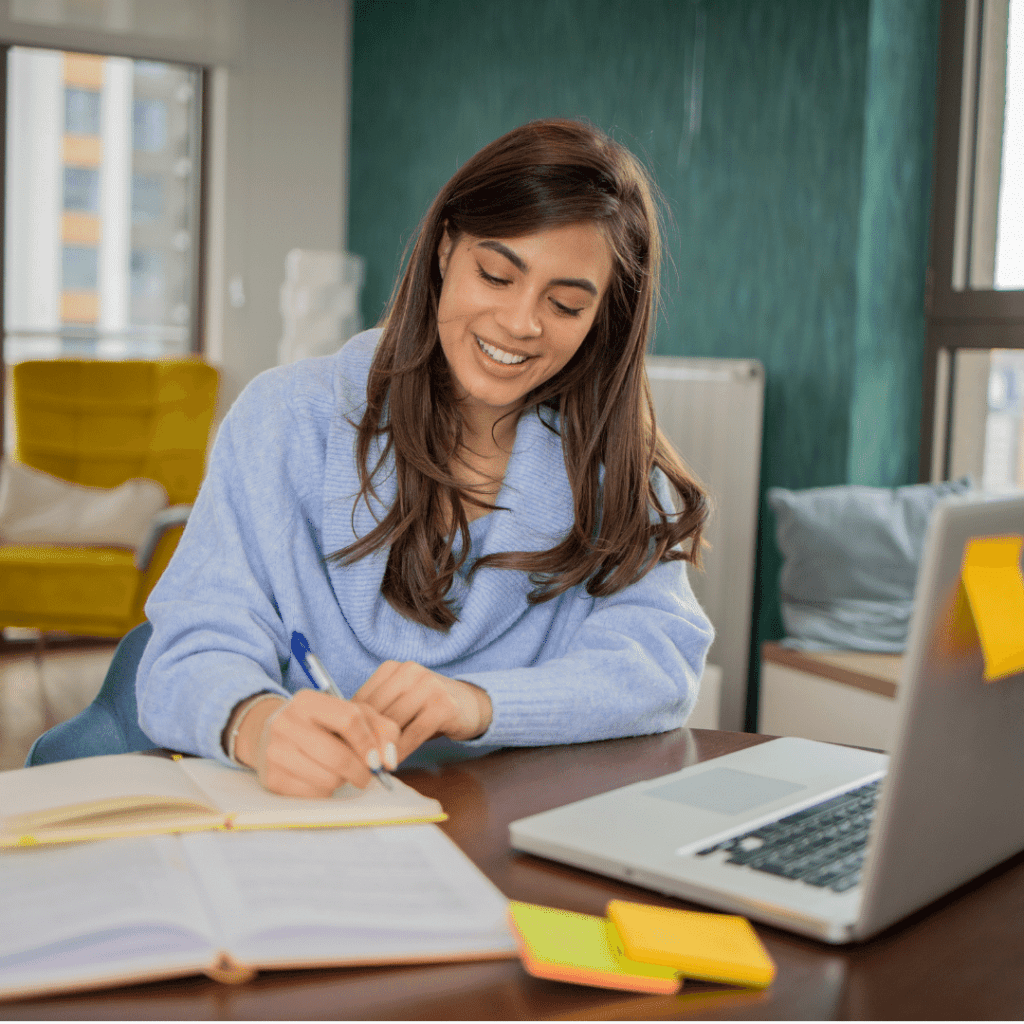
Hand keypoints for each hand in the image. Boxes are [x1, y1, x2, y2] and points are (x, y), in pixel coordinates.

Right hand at [230, 690, 399, 797]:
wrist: (272, 735)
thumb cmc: (323, 725)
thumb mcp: (353, 714)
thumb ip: (381, 730)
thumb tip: (389, 761)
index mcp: (307, 700)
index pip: (348, 719)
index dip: (369, 743)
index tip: (379, 759)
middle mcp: (286, 723)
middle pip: (339, 757)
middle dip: (362, 771)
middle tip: (368, 775)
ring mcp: (275, 752)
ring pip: (328, 779)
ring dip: (343, 781)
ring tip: (340, 771)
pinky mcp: (272, 779)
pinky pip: (313, 795)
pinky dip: (326, 791)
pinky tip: (322, 778)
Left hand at [354, 661, 492, 762]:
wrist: (471, 704)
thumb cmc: (426, 708)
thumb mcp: (399, 701)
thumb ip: (376, 712)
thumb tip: (340, 736)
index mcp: (392, 668)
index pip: (362, 699)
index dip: (350, 727)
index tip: (341, 749)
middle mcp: (410, 671)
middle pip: (377, 712)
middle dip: (365, 740)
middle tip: (353, 763)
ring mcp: (429, 686)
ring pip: (393, 723)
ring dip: (381, 748)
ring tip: (371, 766)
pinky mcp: (444, 705)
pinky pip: (413, 734)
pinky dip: (400, 751)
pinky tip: (393, 764)